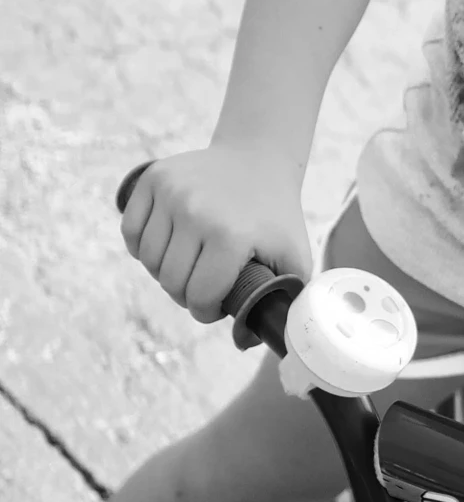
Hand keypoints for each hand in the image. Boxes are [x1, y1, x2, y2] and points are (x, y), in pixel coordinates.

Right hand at [119, 142, 310, 322]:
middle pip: (170, 281)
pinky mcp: (152, 179)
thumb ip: (282, 303)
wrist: (257, 158)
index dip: (206, 311)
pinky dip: (142, 247)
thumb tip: (244, 342)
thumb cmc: (275, 216)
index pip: (200, 296)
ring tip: (188, 266)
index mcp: (230, 235)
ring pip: (147, 260)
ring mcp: (170, 192)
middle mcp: (195, 211)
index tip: (214, 307)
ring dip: (163, 271)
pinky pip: (131, 231)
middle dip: (185, 294)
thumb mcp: (294, 256)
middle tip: (203, 286)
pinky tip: (166, 246)